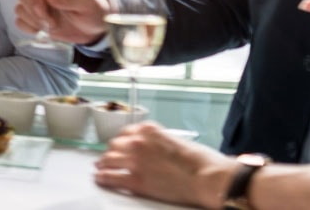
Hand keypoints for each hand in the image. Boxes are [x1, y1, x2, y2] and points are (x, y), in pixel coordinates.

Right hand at [14, 0, 109, 45]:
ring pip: (20, 7)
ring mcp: (37, 3)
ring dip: (33, 20)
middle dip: (34, 11)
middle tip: (51, 23)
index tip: (44, 13)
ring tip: (51, 26)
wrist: (96, 28)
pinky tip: (42, 30)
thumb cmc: (95, 10)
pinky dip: (28, 27)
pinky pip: (19, 20)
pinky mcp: (34, 17)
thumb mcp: (89, 3)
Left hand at [94, 122, 236, 208]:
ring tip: (101, 168)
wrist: (208, 177)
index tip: (120, 146)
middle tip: (109, 158)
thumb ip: (160, 142)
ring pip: (108, 160)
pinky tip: (100, 179)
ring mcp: (134, 160)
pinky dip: (103, 178)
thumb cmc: (202, 161)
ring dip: (103, 164)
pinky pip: (110, 177)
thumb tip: (155, 150)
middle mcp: (138, 141)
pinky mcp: (135, 180)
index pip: (126, 132)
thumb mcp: (178, 141)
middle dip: (112, 152)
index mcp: (149, 130)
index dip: (122, 141)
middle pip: (115, 145)